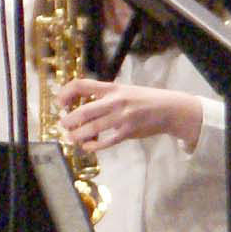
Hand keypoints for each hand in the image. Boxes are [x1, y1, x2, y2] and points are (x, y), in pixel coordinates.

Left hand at [57, 78, 201, 152]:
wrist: (170, 109)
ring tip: (72, 138)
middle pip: (83, 111)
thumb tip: (77, 108)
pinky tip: (88, 146)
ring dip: (77, 136)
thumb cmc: (143, 100)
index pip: (81, 85)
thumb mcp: (123, 91)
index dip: (65, 93)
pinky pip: (105, 142)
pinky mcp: (128, 132)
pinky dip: (93, 146)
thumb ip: (103, 97)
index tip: (60, 104)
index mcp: (111, 88)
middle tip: (64, 125)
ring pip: (91, 129)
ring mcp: (122, 117)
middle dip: (67, 121)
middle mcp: (115, 101)